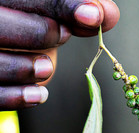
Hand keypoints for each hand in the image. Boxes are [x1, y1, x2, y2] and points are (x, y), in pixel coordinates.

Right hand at [0, 0, 119, 109]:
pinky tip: (39, 95)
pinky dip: (16, 97)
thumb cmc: (35, 24)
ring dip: (24, 68)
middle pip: (0, 24)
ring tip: (47, 68)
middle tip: (62, 36)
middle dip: (37, 33)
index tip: (92, 17)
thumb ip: (78, 10)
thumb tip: (107, 15)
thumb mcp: (56, 14)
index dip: (63, 5)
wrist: (16, 46)